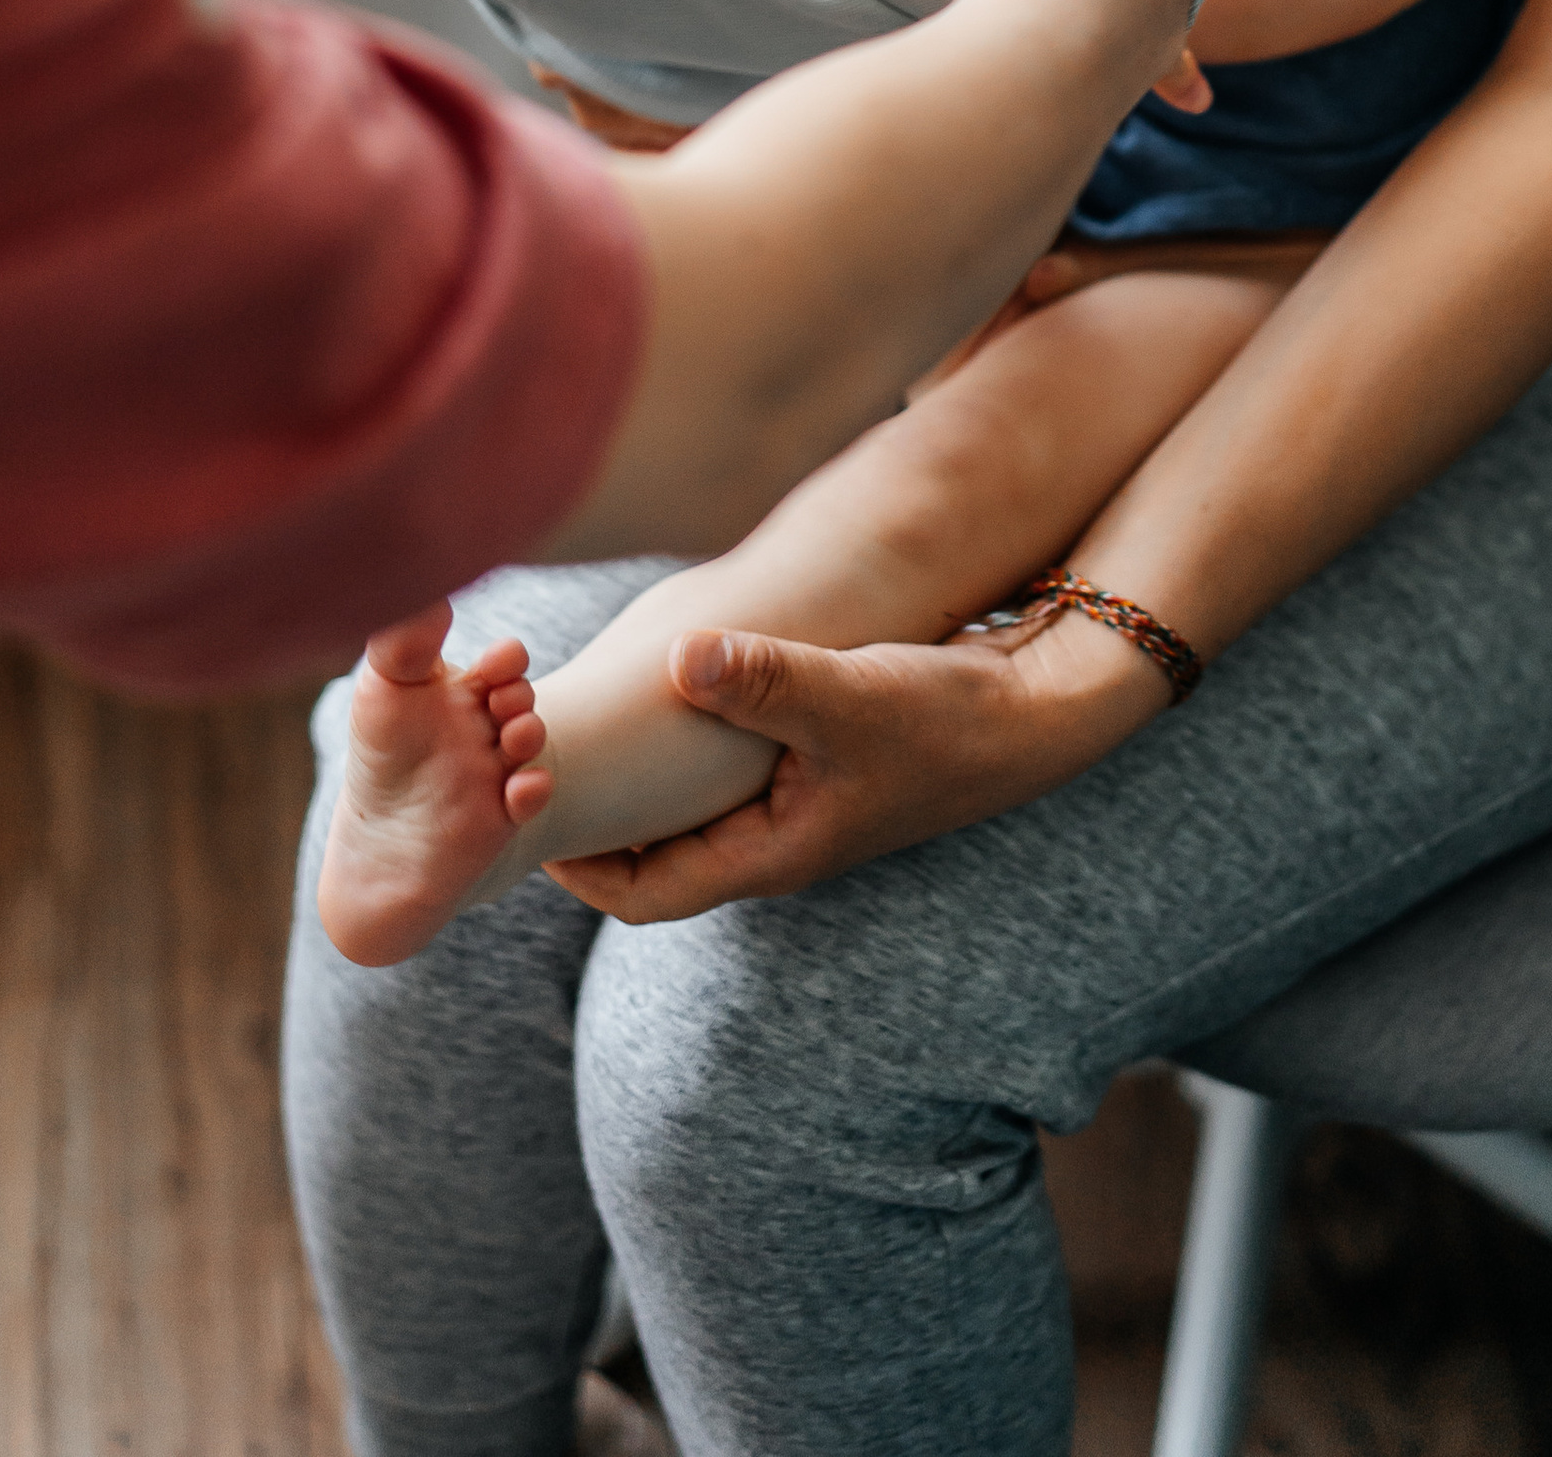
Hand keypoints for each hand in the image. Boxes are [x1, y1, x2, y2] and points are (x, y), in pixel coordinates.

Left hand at [542, 605, 1165, 921]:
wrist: (1033, 712)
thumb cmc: (944, 719)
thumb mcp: (849, 697)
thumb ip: (766, 680)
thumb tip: (680, 657)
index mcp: (771, 853)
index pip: (644, 894)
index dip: (575, 865)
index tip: (517, 813)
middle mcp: (776, 838)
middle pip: (656, 855)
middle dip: (593, 822)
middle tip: (528, 767)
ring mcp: (796, 802)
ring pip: (688, 810)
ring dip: (635, 782)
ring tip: (578, 731)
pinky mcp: (816, 761)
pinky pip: (724, 767)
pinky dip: (683, 740)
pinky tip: (665, 685)